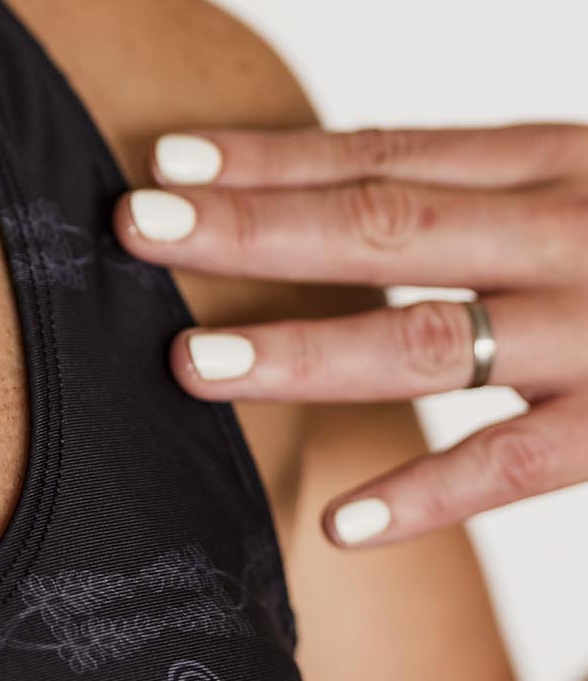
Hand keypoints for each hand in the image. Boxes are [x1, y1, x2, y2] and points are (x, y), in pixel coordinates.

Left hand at [111, 122, 587, 546]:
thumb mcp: (579, 193)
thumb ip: (478, 202)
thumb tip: (318, 210)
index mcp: (552, 160)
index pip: (385, 155)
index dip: (270, 160)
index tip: (164, 162)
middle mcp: (567, 232)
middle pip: (386, 226)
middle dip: (252, 229)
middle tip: (137, 229)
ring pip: (428, 343)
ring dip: (305, 354)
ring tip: (196, 366)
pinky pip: (511, 465)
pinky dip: (423, 494)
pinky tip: (337, 525)